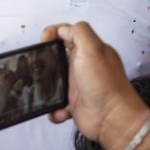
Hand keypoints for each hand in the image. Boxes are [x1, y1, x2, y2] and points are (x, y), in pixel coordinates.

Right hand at [40, 22, 145, 145]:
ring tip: (43, 89)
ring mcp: (77, 85)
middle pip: (56, 56)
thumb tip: (61, 30)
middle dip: (44, 60)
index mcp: (88, 50)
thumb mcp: (93, 48)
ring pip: (52, 80)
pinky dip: (53, 108)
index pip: (67, 33)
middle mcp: (82, 66)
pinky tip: (60, 109)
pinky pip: (55, 103)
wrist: (112, 119)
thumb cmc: (104, 84)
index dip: (53, 33)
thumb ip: (79, 32)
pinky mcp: (73, 103)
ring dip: (45, 87)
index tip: (43, 41)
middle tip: (37, 64)